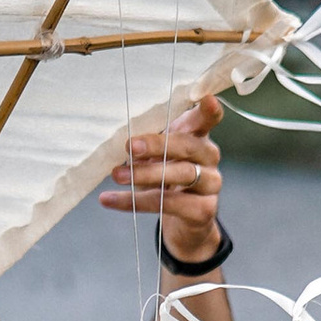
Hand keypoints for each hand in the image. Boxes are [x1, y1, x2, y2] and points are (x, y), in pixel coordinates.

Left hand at [99, 92, 225, 264]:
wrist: (184, 221)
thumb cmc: (168, 176)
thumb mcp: (160, 154)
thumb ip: (150, 142)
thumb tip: (119, 139)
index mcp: (198, 136)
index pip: (208, 119)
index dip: (209, 110)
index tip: (206, 100)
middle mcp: (210, 157)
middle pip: (188, 146)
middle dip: (157, 145)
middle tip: (129, 146)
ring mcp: (210, 184)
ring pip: (182, 175)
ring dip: (145, 174)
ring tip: (117, 175)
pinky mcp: (203, 210)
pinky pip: (169, 205)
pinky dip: (135, 202)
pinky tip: (110, 199)